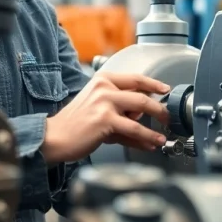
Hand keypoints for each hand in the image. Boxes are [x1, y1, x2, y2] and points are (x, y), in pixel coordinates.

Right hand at [41, 72, 170, 163]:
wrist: (55, 137)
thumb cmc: (74, 123)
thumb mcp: (98, 107)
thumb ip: (120, 110)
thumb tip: (142, 117)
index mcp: (103, 80)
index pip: (135, 78)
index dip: (153, 84)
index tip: (164, 89)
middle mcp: (104, 87)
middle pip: (141, 95)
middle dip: (158, 108)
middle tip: (167, 117)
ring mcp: (105, 103)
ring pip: (141, 111)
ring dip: (155, 125)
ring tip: (162, 135)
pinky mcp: (105, 121)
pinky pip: (133, 129)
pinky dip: (145, 138)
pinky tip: (151, 143)